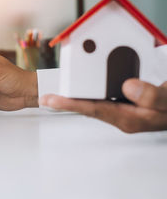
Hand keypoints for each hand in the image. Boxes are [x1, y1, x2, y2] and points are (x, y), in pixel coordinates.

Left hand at [40, 79, 166, 132]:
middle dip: (65, 100)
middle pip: (88, 105)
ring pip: (94, 99)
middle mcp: (122, 115)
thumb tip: (127, 87)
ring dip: (76, 92)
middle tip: (45, 95)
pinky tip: (85, 80)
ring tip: (56, 88)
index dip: (68, 104)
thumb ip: (152, 96)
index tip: (49, 100)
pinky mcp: (126, 101)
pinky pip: (104, 93)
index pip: (92, 109)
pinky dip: (92, 86)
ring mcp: (123, 109)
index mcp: (129, 118)